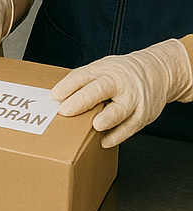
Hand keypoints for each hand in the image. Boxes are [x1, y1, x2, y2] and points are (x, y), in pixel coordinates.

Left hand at [51, 39, 192, 147]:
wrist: (156, 73)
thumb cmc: (121, 73)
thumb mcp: (101, 69)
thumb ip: (84, 82)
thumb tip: (59, 98)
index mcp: (103, 69)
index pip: (82, 76)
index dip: (67, 86)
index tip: (54, 96)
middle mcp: (118, 83)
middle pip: (99, 90)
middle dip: (82, 100)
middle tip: (66, 110)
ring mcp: (132, 99)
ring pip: (119, 110)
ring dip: (106, 119)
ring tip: (94, 126)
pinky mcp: (143, 115)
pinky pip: (129, 127)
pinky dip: (116, 136)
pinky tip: (104, 141)